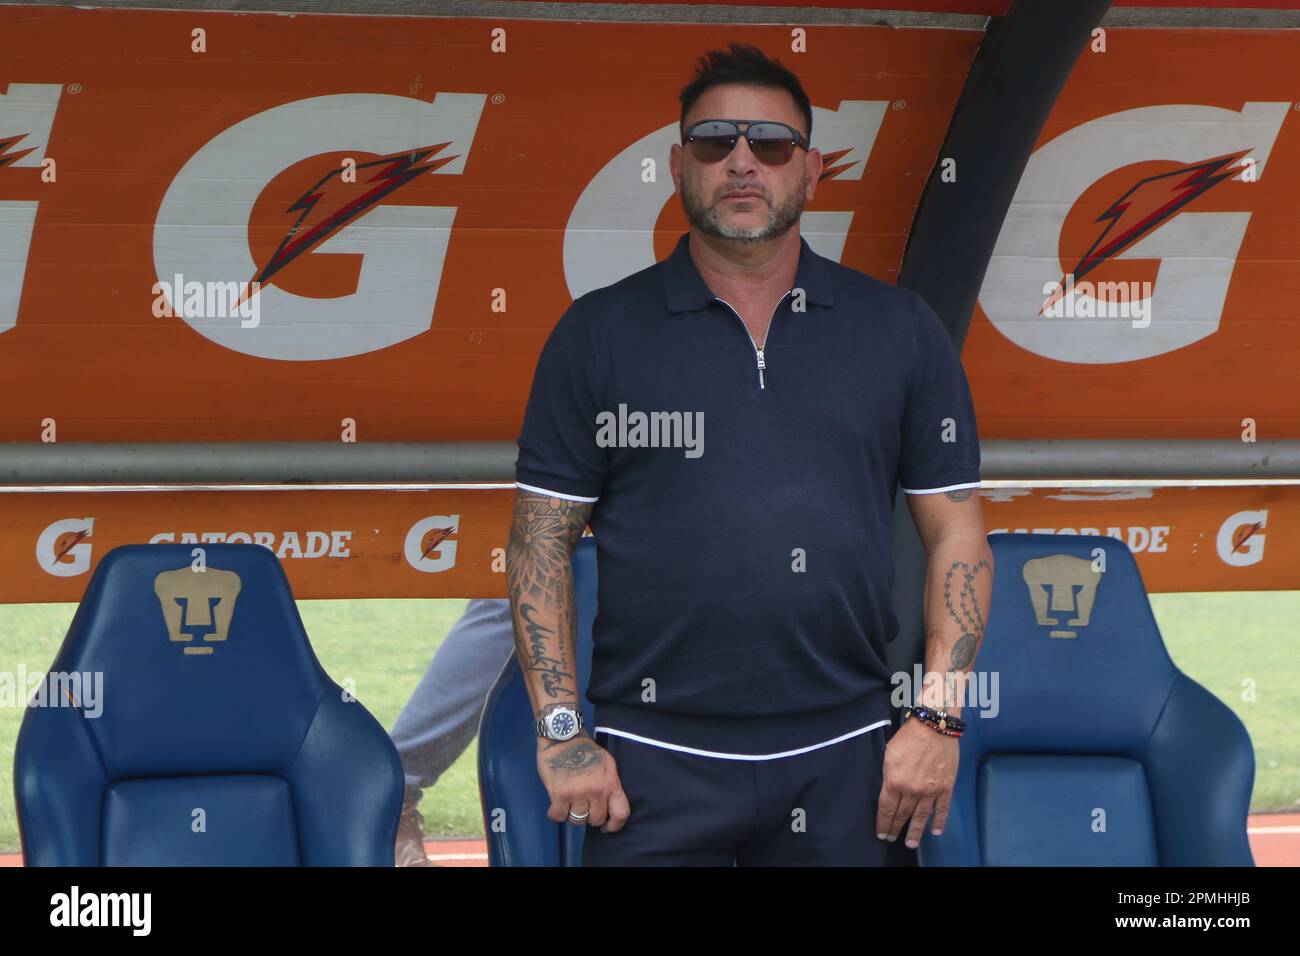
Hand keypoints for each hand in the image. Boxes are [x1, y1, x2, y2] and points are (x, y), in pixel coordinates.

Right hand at [537, 734, 630, 832]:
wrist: (563, 737)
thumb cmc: (584, 749)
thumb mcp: (607, 764)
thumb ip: (609, 785)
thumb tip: (608, 806)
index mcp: (611, 782)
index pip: (621, 813)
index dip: (615, 825)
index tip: (607, 827)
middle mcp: (596, 790)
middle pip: (596, 819)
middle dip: (589, 816)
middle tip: (583, 806)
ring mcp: (578, 793)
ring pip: (577, 820)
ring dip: (572, 814)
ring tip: (569, 802)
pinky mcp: (560, 794)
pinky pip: (558, 816)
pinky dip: (556, 813)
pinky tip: (556, 804)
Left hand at [875, 718, 958, 848]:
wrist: (934, 726)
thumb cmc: (909, 736)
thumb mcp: (889, 754)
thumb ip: (889, 776)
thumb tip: (890, 791)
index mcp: (895, 781)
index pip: (886, 808)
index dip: (883, 822)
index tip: (881, 833)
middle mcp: (912, 790)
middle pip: (902, 814)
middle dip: (895, 828)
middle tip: (892, 839)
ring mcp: (930, 791)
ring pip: (921, 817)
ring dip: (915, 832)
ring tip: (911, 844)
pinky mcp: (946, 788)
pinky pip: (942, 810)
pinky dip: (939, 822)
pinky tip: (935, 832)